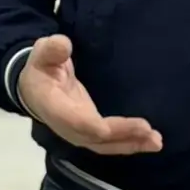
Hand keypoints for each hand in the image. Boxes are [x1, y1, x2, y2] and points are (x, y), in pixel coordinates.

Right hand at [16, 35, 162, 156]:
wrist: (34, 89)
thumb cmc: (41, 68)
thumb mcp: (42, 54)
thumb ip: (51, 49)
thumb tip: (62, 44)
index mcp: (54, 107)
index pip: (79, 122)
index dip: (101, 127)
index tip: (126, 124)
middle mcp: (67, 126)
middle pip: (97, 138)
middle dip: (124, 136)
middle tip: (151, 132)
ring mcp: (79, 133)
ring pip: (105, 146)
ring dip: (131, 144)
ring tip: (156, 141)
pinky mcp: (90, 133)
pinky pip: (109, 143)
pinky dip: (129, 143)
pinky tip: (149, 142)